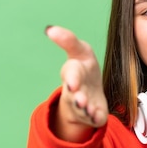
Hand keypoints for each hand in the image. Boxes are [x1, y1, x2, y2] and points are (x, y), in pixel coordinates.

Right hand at [45, 26, 107, 141]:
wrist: (88, 95)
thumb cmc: (85, 69)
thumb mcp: (80, 51)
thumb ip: (68, 41)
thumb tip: (50, 29)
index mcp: (74, 73)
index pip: (71, 73)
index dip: (72, 78)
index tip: (72, 83)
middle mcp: (76, 91)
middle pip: (74, 94)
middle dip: (76, 96)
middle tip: (79, 97)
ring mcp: (84, 104)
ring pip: (82, 108)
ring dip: (84, 107)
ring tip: (85, 106)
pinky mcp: (94, 115)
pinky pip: (95, 118)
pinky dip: (95, 117)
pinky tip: (96, 116)